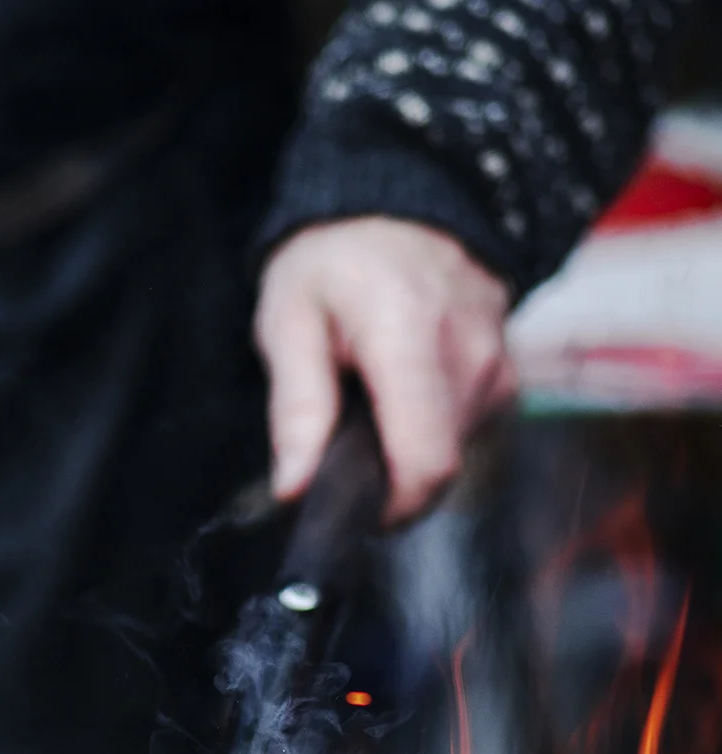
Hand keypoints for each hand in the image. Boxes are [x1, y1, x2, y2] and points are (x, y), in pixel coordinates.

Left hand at [254, 217, 514, 523]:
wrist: (405, 200)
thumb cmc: (335, 262)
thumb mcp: (289, 323)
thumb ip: (296, 411)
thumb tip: (295, 489)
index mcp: (409, 336)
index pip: (426, 464)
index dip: (390, 509)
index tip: (352, 510)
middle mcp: (469, 354)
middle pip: (438, 470)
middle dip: (389, 482)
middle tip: (343, 450)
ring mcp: (498, 364)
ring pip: (452, 455)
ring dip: (406, 453)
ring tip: (370, 405)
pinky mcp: (507, 375)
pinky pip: (466, 432)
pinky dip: (428, 431)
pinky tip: (401, 395)